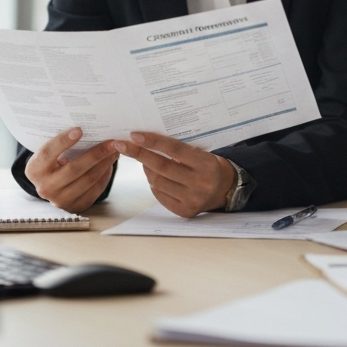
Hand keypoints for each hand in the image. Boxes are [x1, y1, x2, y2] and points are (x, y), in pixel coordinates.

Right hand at [24, 127, 118, 213]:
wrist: (52, 185)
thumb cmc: (54, 160)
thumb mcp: (50, 152)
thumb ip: (61, 142)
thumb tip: (86, 127)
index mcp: (34, 170)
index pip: (47, 154)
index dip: (62, 141)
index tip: (79, 129)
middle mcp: (45, 188)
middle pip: (74, 169)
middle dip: (96, 153)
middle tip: (112, 142)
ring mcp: (60, 200)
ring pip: (88, 180)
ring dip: (105, 163)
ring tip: (116, 150)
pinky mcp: (75, 206)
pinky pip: (95, 190)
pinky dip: (106, 174)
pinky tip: (111, 162)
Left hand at [113, 132, 235, 216]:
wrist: (223, 188)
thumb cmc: (207, 165)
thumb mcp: (201, 152)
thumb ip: (180, 149)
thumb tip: (148, 140)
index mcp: (206, 163)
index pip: (175, 150)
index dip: (153, 142)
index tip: (134, 136)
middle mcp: (199, 183)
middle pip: (161, 167)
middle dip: (139, 154)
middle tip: (123, 145)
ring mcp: (191, 199)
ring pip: (157, 182)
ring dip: (146, 169)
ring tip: (144, 160)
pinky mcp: (184, 211)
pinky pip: (159, 195)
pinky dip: (153, 183)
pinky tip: (154, 176)